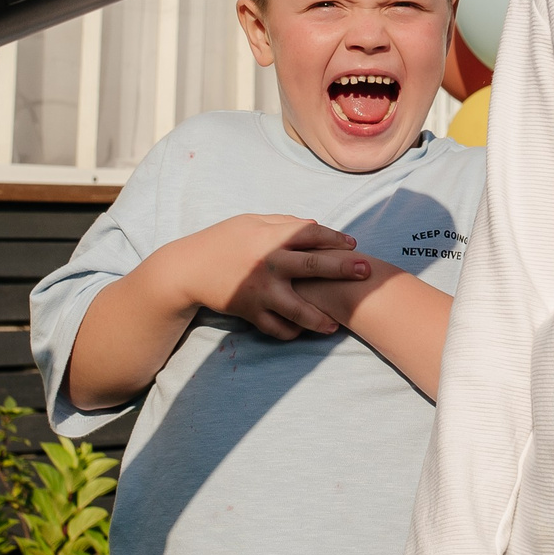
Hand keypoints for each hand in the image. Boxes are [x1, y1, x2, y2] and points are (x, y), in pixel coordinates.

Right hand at [169, 214, 370, 339]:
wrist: (187, 269)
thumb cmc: (222, 240)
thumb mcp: (251, 222)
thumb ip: (283, 223)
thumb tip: (315, 226)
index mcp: (269, 237)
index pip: (310, 235)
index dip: (334, 238)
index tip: (352, 244)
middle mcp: (268, 264)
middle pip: (312, 267)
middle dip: (342, 269)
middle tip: (366, 272)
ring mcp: (260, 291)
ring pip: (298, 310)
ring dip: (321, 319)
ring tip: (336, 325)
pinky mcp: (250, 312)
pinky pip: (276, 328)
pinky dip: (291, 332)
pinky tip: (303, 332)